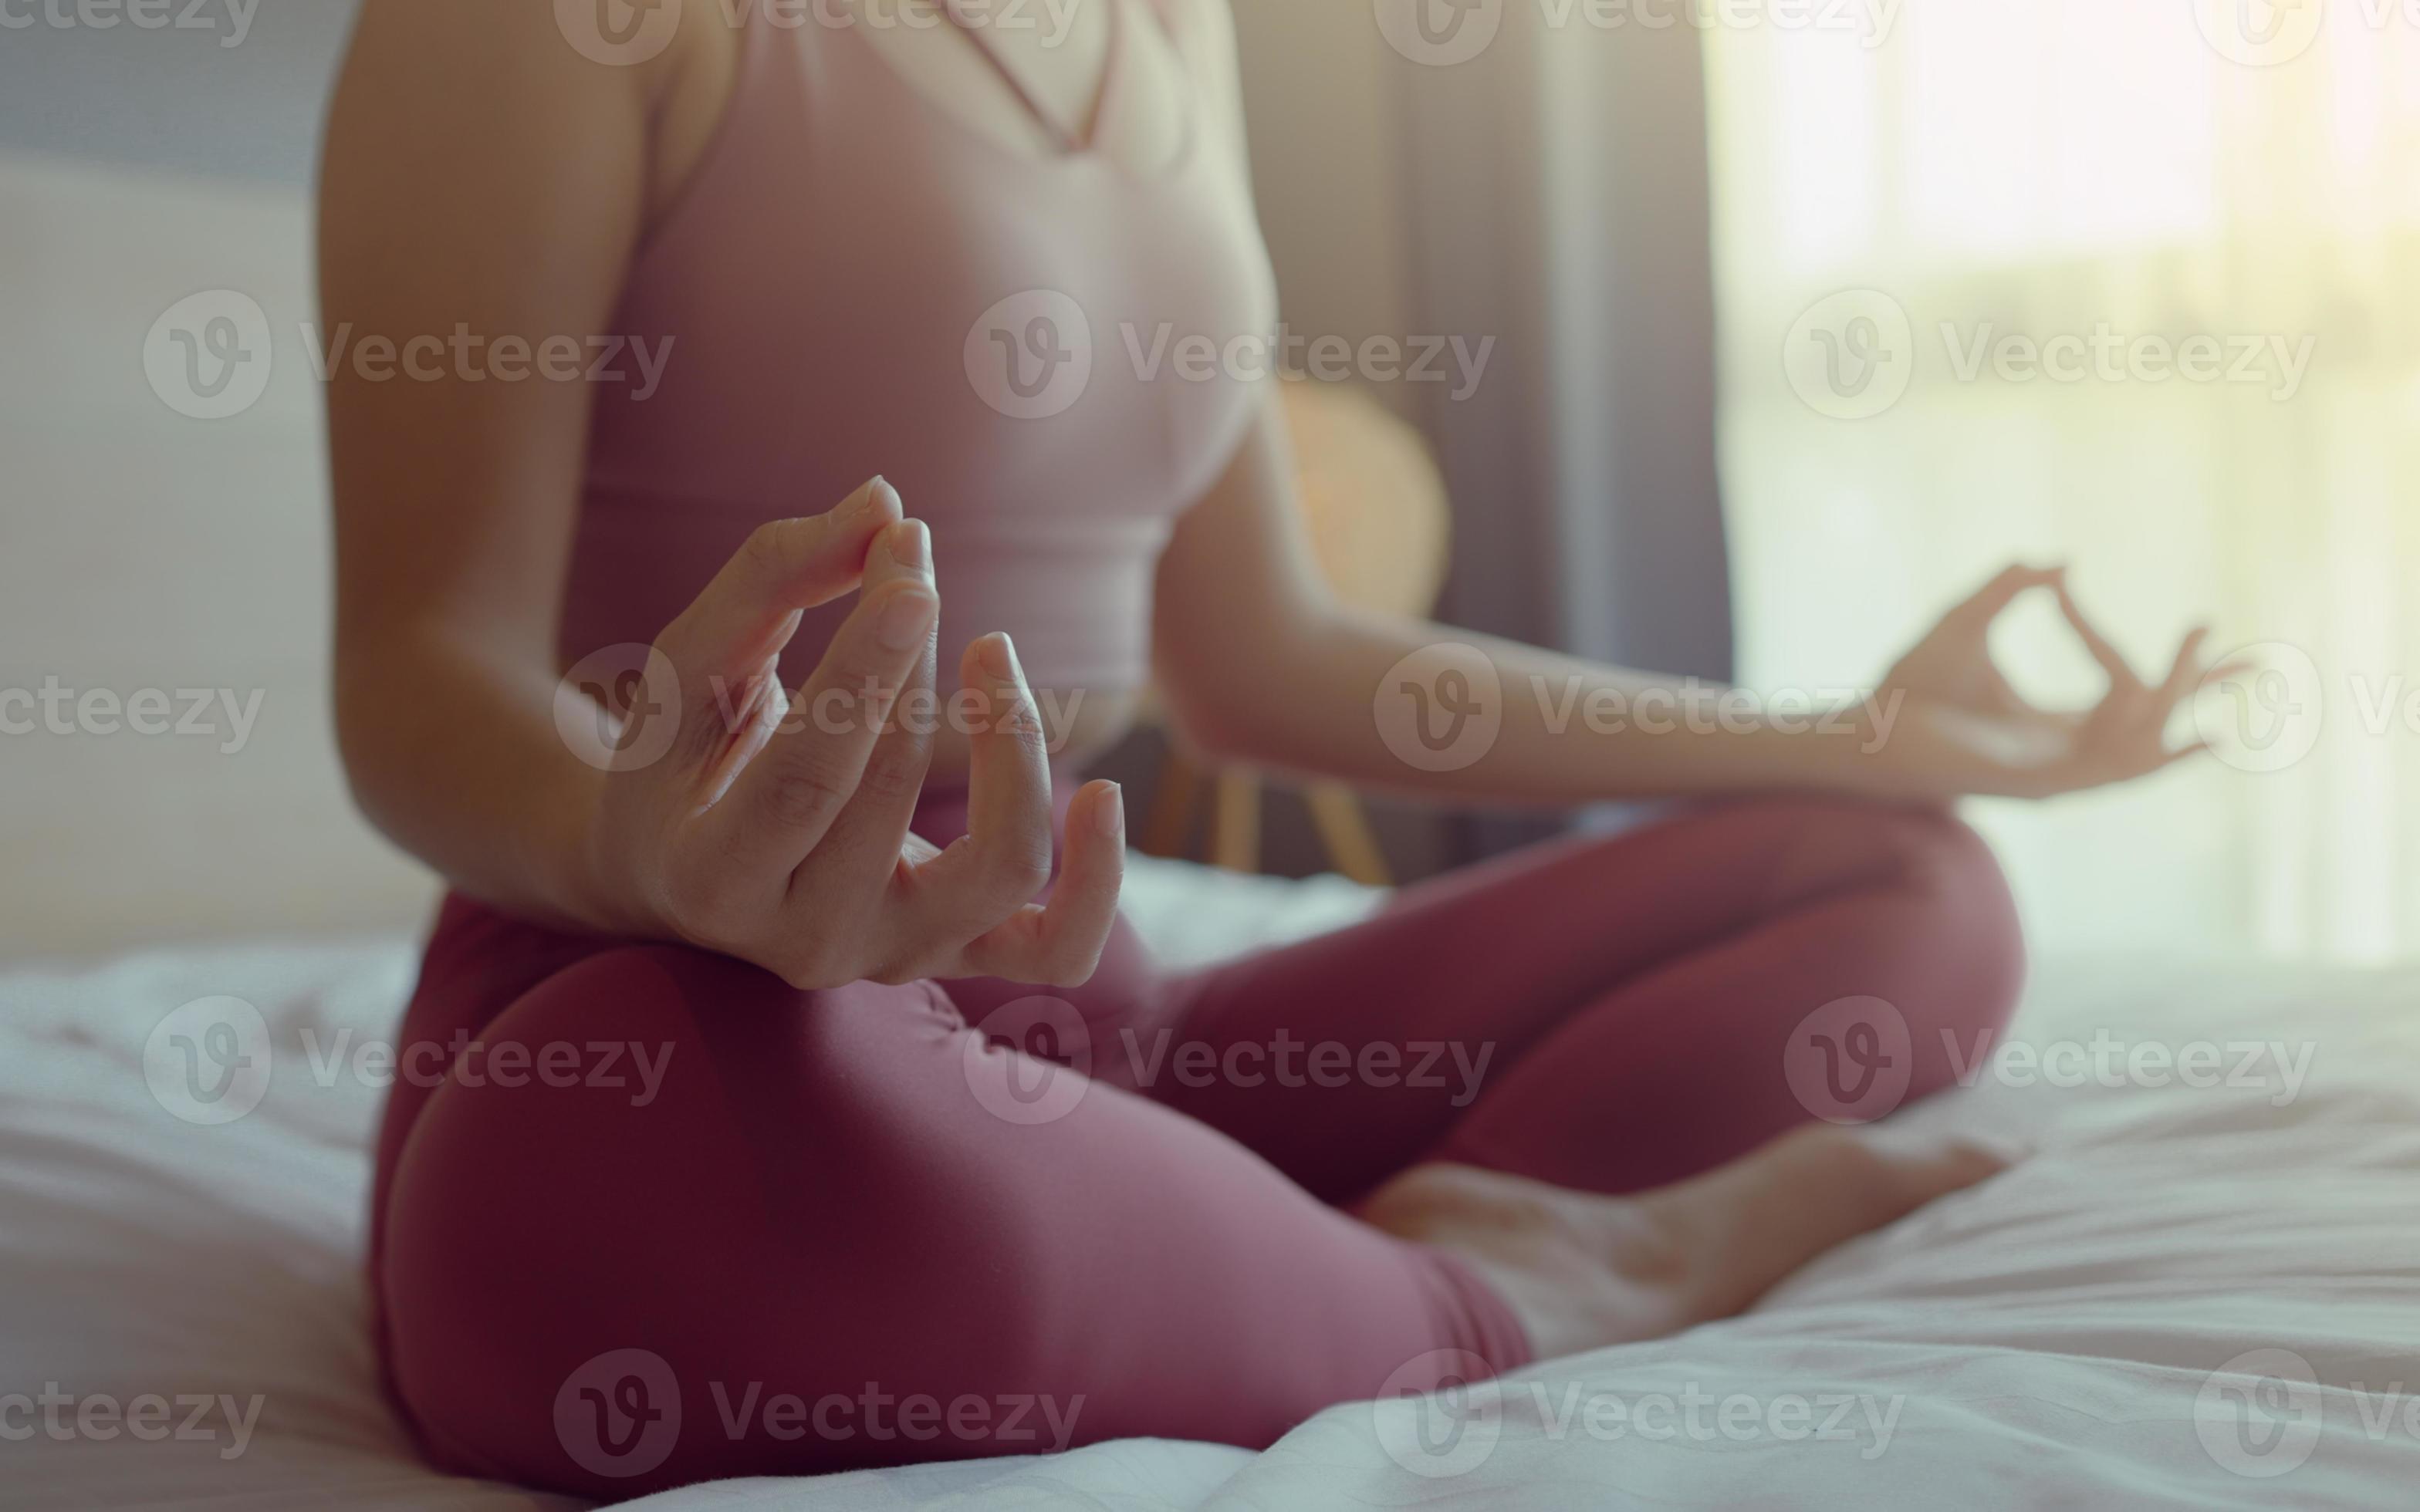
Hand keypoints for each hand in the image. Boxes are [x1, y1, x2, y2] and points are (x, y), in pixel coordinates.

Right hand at [579, 477, 1124, 988]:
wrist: (679, 870)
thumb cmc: (682, 751)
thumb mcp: (691, 661)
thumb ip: (773, 577)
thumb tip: (884, 501)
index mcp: (715, 877)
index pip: (810, 779)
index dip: (868, 668)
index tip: (907, 565)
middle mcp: (806, 940)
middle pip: (893, 796)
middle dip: (913, 661)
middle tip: (911, 563)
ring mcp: (891, 956)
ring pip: (999, 870)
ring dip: (1016, 747)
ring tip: (989, 650)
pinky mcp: (957, 956)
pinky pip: (1061, 951)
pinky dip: (1100, 881)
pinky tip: (1100, 793)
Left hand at [1879, 563, 2229, 799]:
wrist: (1865, 727)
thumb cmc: (1906, 685)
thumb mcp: (1965, 624)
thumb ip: (2009, 591)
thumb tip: (2056, 563)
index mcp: (2050, 724)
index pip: (2117, 688)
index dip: (2103, 637)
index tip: (2064, 586)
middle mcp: (2063, 752)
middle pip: (2151, 723)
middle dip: (2196, 687)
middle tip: (2249, 657)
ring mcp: (2056, 772)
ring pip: (2141, 740)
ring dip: (2177, 694)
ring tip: (2204, 651)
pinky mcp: (2042, 786)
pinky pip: (2113, 770)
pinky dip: (2156, 753)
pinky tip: (2201, 736)